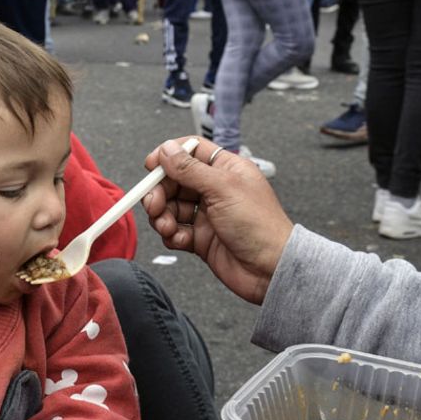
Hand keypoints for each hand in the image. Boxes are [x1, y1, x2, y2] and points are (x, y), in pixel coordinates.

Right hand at [142, 138, 293, 303]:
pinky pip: (176, 231)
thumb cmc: (260, 226)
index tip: (151, 166)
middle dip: (160, 192)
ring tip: (167, 226)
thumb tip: (167, 150)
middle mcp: (215, 190)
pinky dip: (172, 235)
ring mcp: (207, 215)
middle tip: (155, 204)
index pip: (191, 151)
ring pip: (172, 207)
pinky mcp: (201, 239)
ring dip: (163, 216)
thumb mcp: (223, 188)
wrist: (269, 269)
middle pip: (175, 181)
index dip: (169, 156)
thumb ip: (190, 169)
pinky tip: (180, 240)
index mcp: (226, 169)